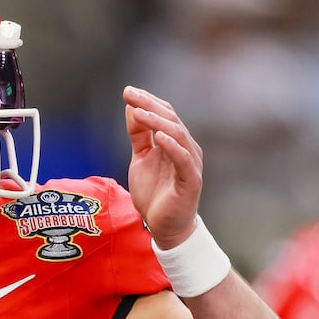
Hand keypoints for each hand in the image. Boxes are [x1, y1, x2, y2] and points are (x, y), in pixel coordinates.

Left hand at [123, 86, 202, 248]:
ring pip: (177, 134)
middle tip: (130, 94)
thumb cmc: (155, 194)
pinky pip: (183, 159)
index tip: (127, 91)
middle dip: (149, 104)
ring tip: (138, 112)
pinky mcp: (190, 180)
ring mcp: (189, 163)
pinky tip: (159, 137)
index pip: (164, 114)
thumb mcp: (141, 159)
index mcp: (174, 142)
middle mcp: (185, 148)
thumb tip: (131, 108)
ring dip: (157, 122)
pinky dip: (172, 146)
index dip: (147, 101)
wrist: (164, 227)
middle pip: (170, 118)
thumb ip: (139, 136)